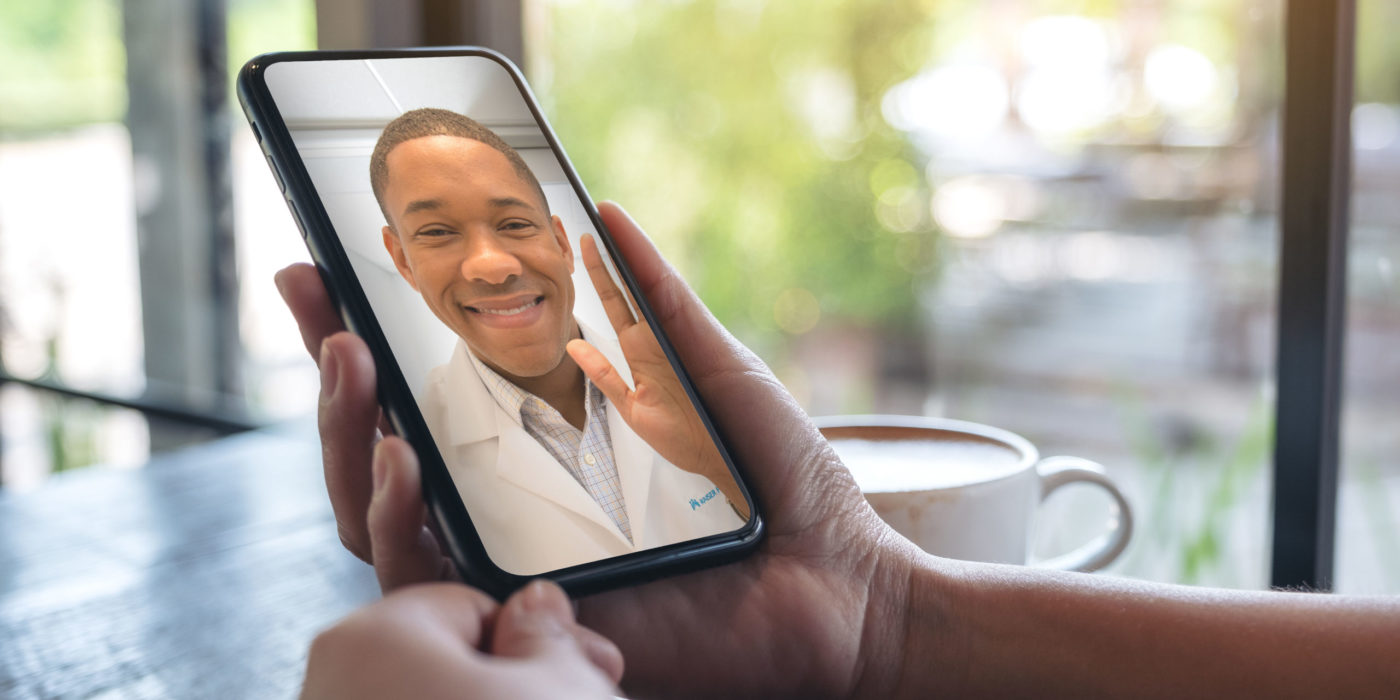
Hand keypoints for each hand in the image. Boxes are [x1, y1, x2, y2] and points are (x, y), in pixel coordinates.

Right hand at [277, 201, 922, 696]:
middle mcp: (517, 506)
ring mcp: (516, 564)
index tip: (323, 269)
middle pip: (384, 452)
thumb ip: (660, 305)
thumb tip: (606, 213)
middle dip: (333, 377)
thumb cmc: (788, 490)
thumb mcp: (715, 375)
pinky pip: (432, 585)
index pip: (432, 392)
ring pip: (381, 520)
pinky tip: (403, 461)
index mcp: (552, 446)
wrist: (841, 588)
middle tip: (318, 306)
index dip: (365, 334)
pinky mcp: (530, 618)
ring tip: (350, 364)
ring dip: (347, 439)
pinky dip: (400, 525)